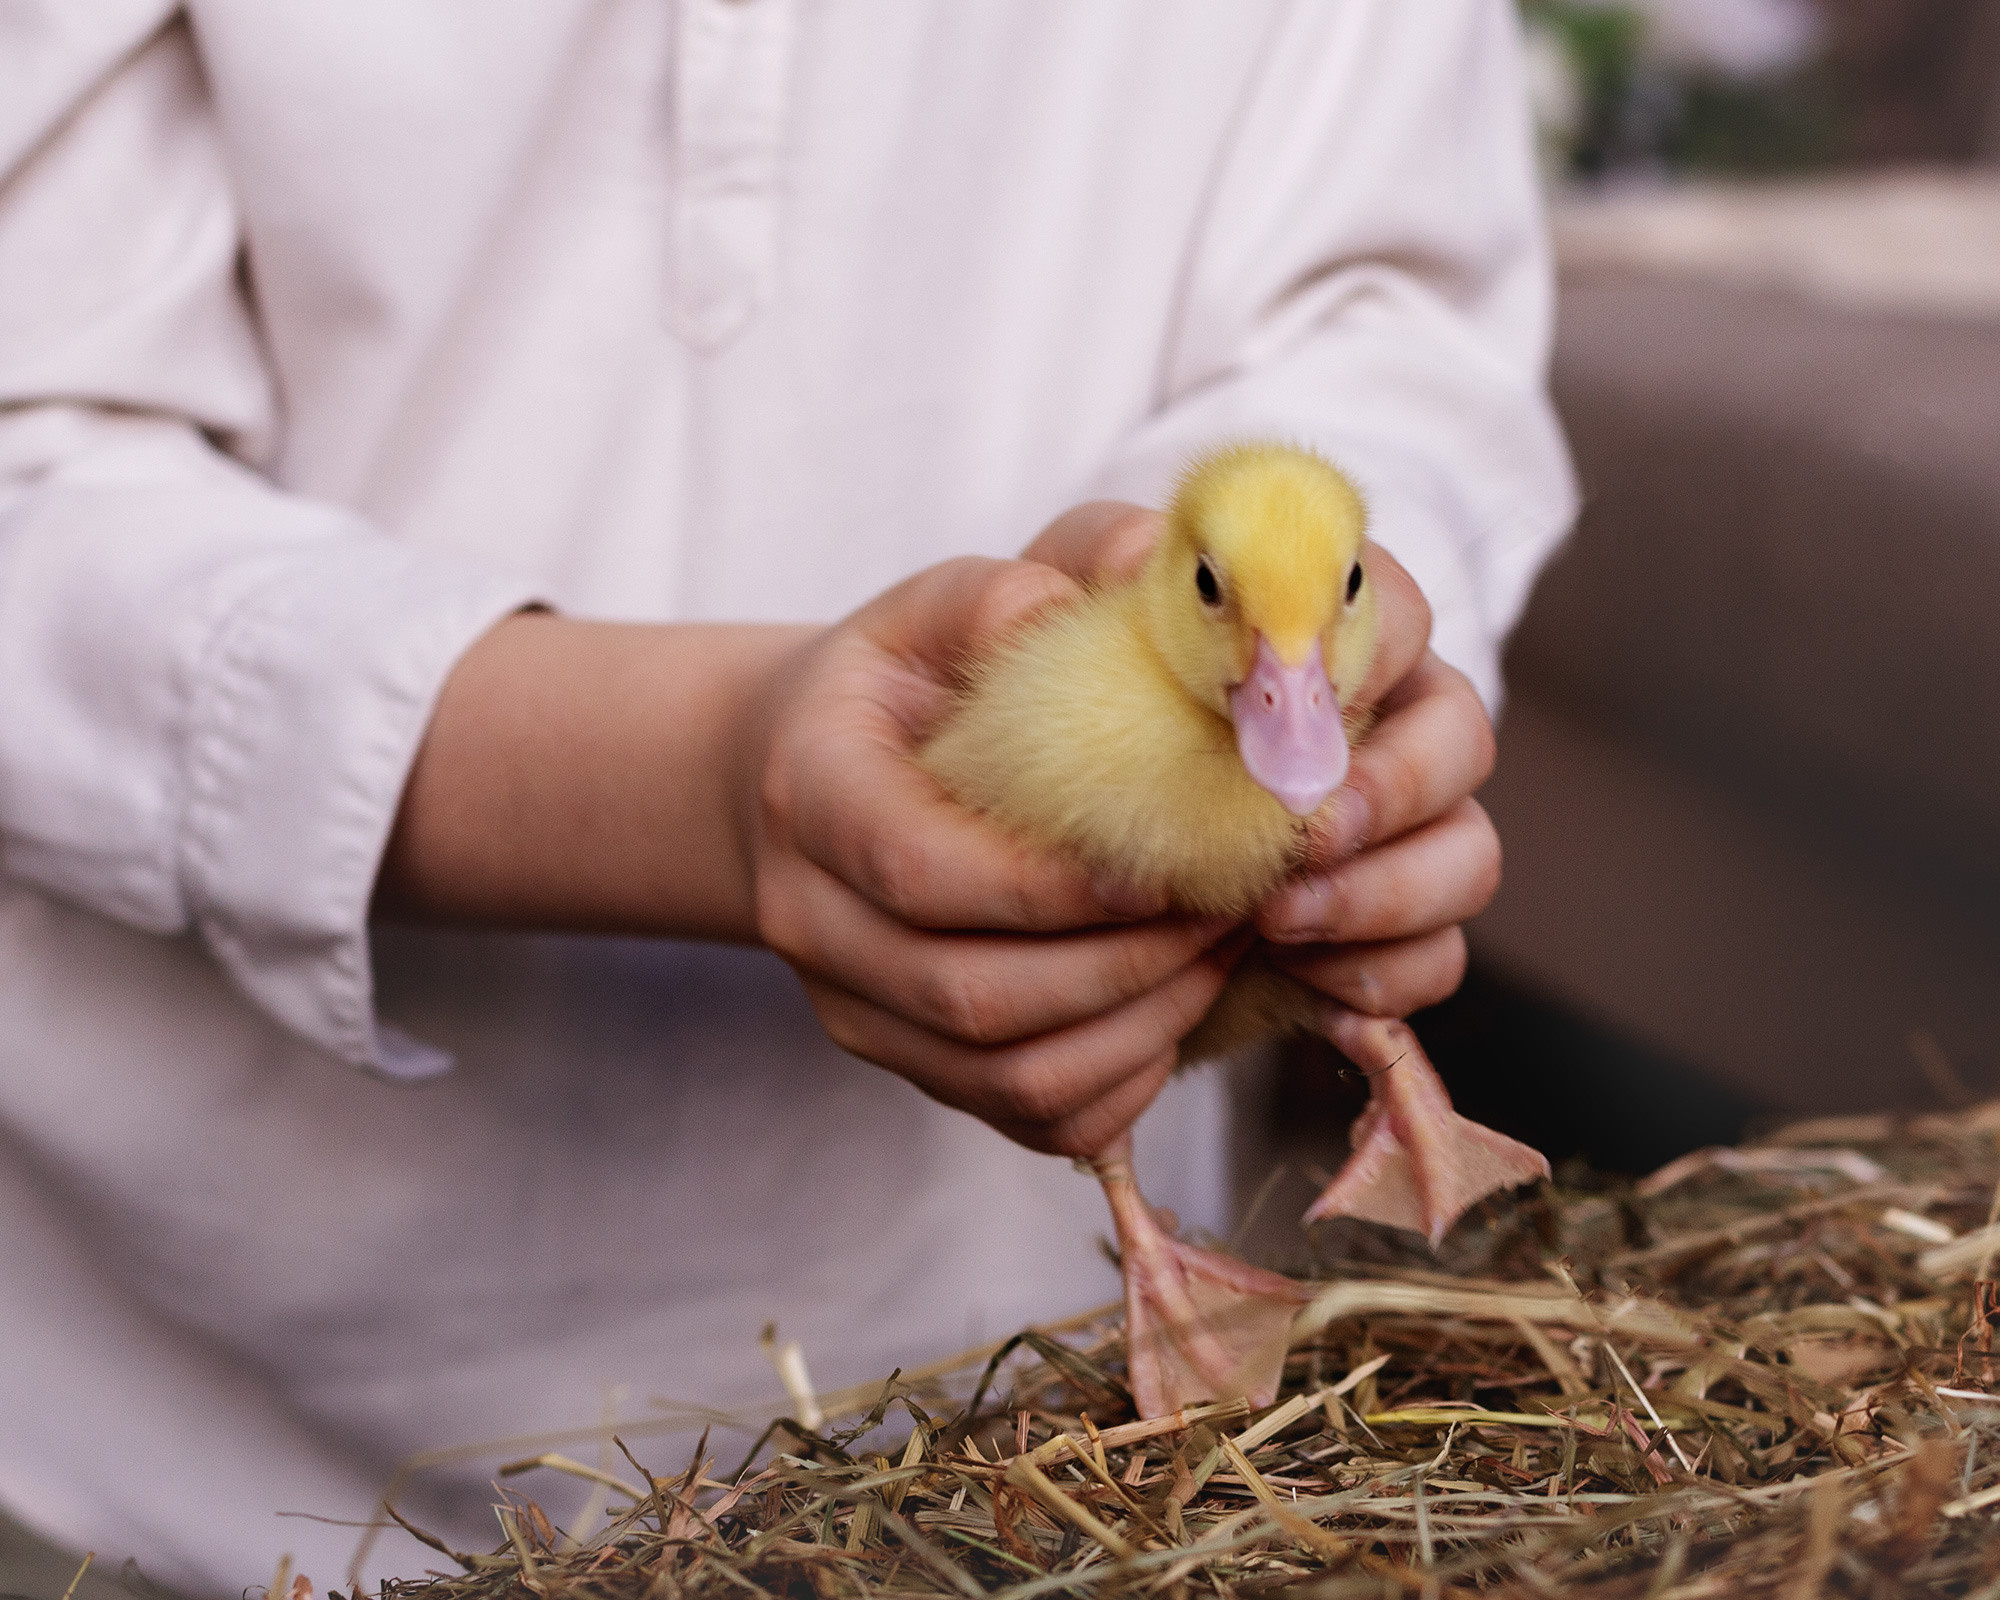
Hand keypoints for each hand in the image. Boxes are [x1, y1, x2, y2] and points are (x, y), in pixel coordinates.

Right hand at [736, 543, 1240, 1157]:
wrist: (798, 780)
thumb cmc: (891, 687)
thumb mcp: (931, 609)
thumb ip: (1014, 592)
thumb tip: (1127, 574)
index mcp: (809, 793)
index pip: (922, 872)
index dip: (1056, 883)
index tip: (1177, 856)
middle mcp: (809, 922)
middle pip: (975, 994)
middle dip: (1129, 963)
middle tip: (1240, 905)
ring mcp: (853, 1011)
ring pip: (1009, 1075)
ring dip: (1141, 1027)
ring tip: (1225, 953)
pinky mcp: (906, 1066)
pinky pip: (1027, 1115)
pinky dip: (1122, 1083)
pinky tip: (1177, 1008)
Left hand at [1024, 507, 1497, 1022]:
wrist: (1034, 860)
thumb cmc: (1041, 712)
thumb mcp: (1017, 633)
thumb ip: (1048, 576)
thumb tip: (1129, 559)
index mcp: (1318, 628)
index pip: (1395, 604)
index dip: (1364, 651)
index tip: (1294, 693)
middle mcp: (1381, 724)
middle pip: (1462, 736)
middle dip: (1396, 788)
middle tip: (1306, 831)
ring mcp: (1395, 835)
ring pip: (1467, 857)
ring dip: (1387, 893)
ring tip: (1278, 918)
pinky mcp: (1379, 935)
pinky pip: (1433, 961)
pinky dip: (1378, 975)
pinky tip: (1299, 979)